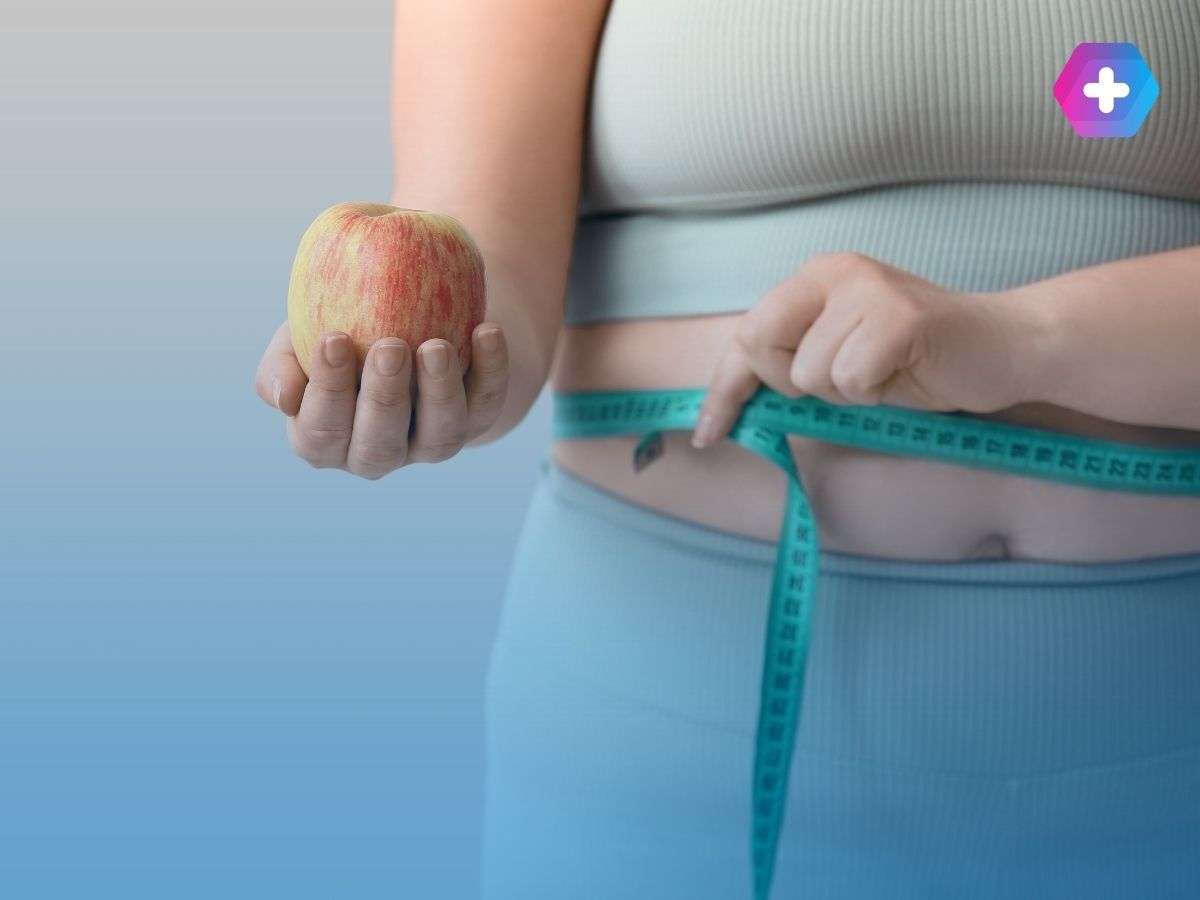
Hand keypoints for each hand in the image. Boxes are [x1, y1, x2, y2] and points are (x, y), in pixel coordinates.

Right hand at [254, 321, 508, 478]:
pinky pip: (487, 403)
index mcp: (326, 440)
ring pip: (439, 437)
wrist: (411, 318)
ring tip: (435, 346)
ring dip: (439, 393)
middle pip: (380, 446)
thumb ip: (283, 363)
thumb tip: (284, 398)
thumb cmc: (342, 329)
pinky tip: (486, 330)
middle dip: (384, 398)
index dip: (327, 391)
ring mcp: (430, 443)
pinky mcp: (476, 421)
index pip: (321, 433)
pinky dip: (492, 369)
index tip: (334, 338)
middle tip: (389, 346)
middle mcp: (379, 453)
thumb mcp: (302, 337)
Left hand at [692, 252, 1036, 447]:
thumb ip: (793, 365)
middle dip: (792, 384)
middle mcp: (832, 272)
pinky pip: (851, 380)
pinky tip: (904, 373)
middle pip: (759, 345)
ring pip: (808, 374)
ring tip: (886, 372)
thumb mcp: (841, 358)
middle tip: (844, 383)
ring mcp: (866, 288)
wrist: (1005, 346)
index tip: (709, 435)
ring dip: (846, 393)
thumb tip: (733, 408)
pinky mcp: (898, 314)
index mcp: (813, 280)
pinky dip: (875, 393)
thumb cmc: (917, 361)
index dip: (723, 389)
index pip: (745, 335)